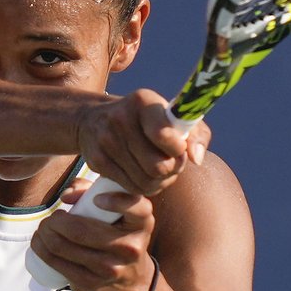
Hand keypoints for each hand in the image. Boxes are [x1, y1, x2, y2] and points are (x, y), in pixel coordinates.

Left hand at [30, 179, 157, 290]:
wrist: (132, 282)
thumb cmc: (118, 235)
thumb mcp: (120, 213)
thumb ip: (93, 190)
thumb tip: (66, 195)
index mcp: (141, 223)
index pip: (135, 208)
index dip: (114, 201)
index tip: (96, 200)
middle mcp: (130, 247)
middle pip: (80, 230)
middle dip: (54, 221)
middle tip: (51, 218)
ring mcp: (110, 269)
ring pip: (62, 247)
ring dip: (43, 234)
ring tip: (43, 228)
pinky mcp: (92, 284)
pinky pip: (57, 264)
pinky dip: (41, 250)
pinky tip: (39, 243)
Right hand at [75, 89, 210, 195]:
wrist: (94, 119)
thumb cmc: (146, 119)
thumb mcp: (172, 116)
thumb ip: (195, 133)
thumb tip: (196, 158)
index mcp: (142, 102)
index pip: (163, 135)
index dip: (178, 149)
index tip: (179, 147)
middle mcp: (120, 119)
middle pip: (159, 166)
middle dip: (172, 170)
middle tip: (173, 163)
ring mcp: (106, 142)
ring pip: (147, 182)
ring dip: (160, 181)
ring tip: (161, 170)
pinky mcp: (97, 162)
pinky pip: (132, 188)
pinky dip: (144, 187)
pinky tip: (145, 175)